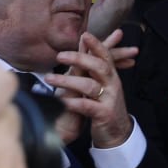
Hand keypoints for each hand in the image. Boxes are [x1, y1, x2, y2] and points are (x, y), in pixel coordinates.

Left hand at [46, 30, 132, 148]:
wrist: (117, 134)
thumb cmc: (104, 107)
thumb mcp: (101, 86)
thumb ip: (93, 70)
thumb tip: (84, 49)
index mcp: (110, 77)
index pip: (105, 56)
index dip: (96, 45)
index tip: (85, 34)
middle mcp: (112, 85)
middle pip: (99, 66)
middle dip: (80, 59)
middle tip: (59, 56)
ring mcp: (109, 99)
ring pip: (89, 86)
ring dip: (68, 81)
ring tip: (49, 79)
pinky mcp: (104, 114)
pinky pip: (87, 106)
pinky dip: (73, 103)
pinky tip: (61, 101)